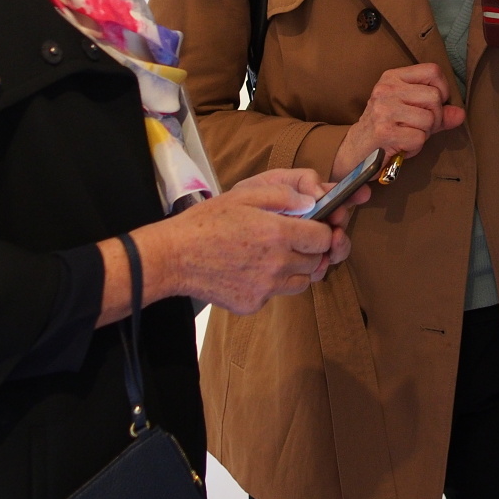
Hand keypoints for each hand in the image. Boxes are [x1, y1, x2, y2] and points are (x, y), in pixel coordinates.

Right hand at [99, 169, 348, 324]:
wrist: (174, 257)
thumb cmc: (208, 221)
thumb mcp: (245, 195)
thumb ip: (284, 196)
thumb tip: (312, 202)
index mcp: (278, 234)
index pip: (324, 238)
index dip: (323, 230)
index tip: (314, 226)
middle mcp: (276, 264)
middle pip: (317, 261)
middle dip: (311, 249)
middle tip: (294, 239)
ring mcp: (265, 288)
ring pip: (302, 281)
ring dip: (297, 268)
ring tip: (275, 254)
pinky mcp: (253, 304)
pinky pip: (276, 294)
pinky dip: (273, 284)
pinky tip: (253, 269)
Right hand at [332, 63, 464, 180]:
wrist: (355, 151)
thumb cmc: (385, 129)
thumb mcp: (410, 113)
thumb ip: (438, 112)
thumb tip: (460, 114)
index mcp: (393, 77)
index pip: (433, 71)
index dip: (443, 89)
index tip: (435, 104)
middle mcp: (387, 89)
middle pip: (434, 97)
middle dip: (435, 118)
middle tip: (420, 127)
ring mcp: (384, 109)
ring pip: (429, 119)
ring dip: (424, 134)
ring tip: (408, 135)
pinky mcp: (384, 131)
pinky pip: (419, 138)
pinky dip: (415, 147)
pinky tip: (401, 146)